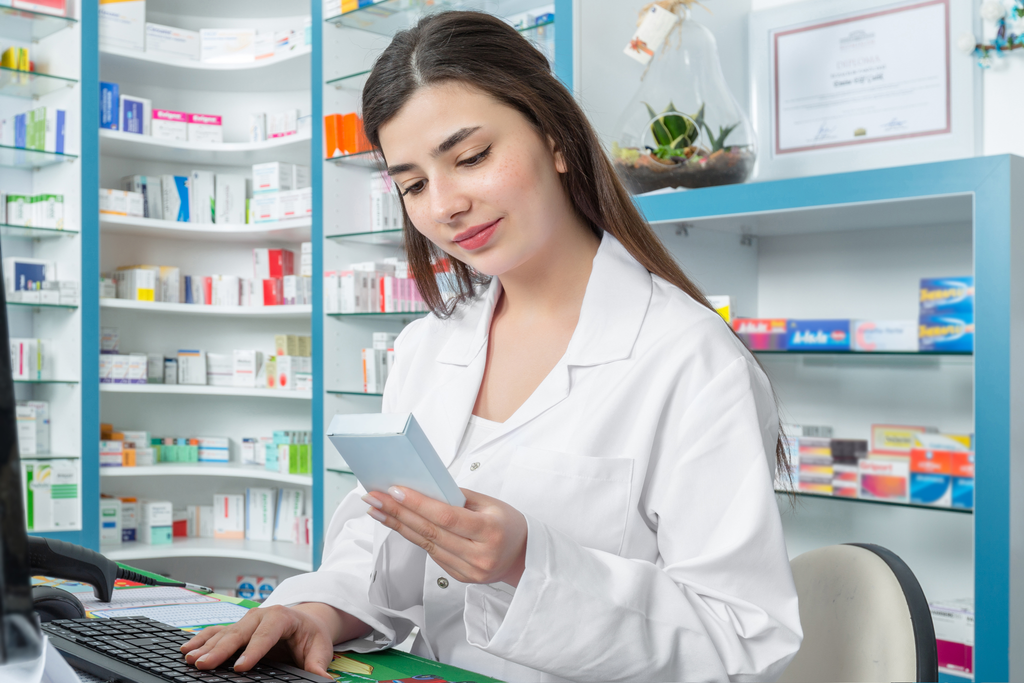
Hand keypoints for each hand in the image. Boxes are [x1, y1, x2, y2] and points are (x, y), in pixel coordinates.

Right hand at [180, 602, 366, 674]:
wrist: (306, 620)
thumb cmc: (310, 635)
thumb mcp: (320, 648)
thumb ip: (318, 665)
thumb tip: (325, 680)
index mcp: (281, 617)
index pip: (266, 635)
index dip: (253, 651)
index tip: (241, 667)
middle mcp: (260, 616)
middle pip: (238, 634)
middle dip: (220, 650)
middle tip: (203, 665)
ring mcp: (246, 621)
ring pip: (223, 633)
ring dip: (205, 646)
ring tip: (190, 659)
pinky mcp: (237, 629)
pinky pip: (216, 633)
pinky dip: (201, 640)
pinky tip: (186, 649)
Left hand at [362, 487, 527, 585]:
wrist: (524, 557)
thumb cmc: (508, 523)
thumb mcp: (490, 503)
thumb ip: (458, 497)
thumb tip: (424, 489)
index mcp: (490, 531)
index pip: (447, 517)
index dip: (419, 504)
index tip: (394, 490)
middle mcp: (479, 555)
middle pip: (430, 532)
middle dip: (398, 513)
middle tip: (374, 497)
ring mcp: (469, 571)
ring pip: (426, 545)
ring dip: (398, 525)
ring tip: (377, 509)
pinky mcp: (460, 578)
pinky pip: (432, 555)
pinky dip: (414, 537)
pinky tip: (398, 523)